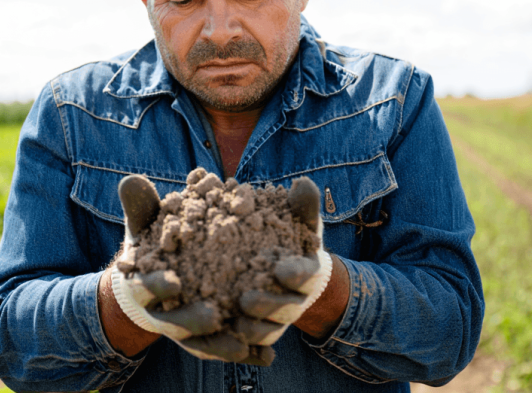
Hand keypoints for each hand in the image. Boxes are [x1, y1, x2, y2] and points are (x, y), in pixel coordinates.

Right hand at [110, 175, 255, 363]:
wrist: (156, 280)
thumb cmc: (152, 247)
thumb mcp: (145, 226)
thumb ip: (141, 206)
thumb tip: (130, 179)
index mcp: (143, 286)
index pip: (145, 288)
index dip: (157, 286)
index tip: (173, 282)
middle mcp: (161, 314)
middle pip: (175, 323)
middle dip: (193, 320)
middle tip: (214, 315)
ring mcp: (184, 331)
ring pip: (201, 343)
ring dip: (221, 345)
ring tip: (244, 343)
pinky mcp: (206, 340)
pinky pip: (224, 351)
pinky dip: (244, 354)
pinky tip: (266, 357)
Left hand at [235, 177, 332, 350]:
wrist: (279, 266)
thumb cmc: (286, 238)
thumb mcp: (295, 219)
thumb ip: (301, 205)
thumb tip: (303, 183)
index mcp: (306, 273)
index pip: (305, 275)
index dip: (296, 274)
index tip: (281, 268)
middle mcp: (294, 299)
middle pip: (286, 309)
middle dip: (269, 307)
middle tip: (245, 300)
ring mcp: (277, 319)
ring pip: (268, 331)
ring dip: (253, 331)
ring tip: (233, 324)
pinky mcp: (258, 332)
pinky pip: (252, 347)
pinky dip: (244, 348)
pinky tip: (226, 341)